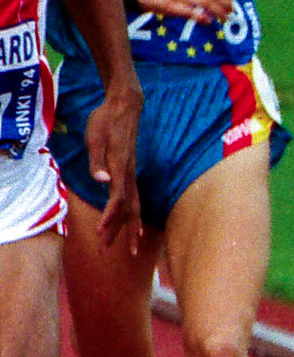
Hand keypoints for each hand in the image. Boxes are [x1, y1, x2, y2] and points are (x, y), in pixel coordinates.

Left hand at [83, 80, 142, 252]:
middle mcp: (129, 174)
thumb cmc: (106, 120)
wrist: (125, 106)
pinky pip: (134, 199)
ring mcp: (132, 174)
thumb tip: (101, 180)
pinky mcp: (130, 172)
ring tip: (130, 249)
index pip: (118, 198)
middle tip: (108, 251)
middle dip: (120, 232)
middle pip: (128, 209)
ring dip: (129, 229)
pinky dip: (133, 216)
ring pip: (134, 207)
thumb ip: (98, 160)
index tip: (102, 232)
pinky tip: (132, 226)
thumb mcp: (95, 137)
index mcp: (120, 167)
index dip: (110, 217)